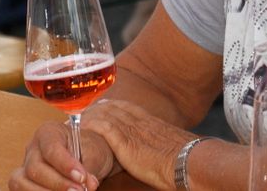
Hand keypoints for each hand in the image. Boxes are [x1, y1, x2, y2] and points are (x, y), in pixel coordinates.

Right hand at [9, 121, 114, 190]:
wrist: (85, 155)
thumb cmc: (87, 150)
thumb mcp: (92, 153)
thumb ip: (87, 169)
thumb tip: (87, 185)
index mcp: (48, 132)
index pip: (51, 148)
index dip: (65, 165)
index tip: (81, 177)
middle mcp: (33, 148)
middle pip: (35, 168)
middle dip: (58, 183)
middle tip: (79, 190)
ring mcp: (25, 166)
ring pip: (22, 183)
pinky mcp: (24, 182)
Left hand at [82, 99, 196, 188]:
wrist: (187, 160)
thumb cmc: (185, 158)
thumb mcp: (173, 146)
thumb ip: (163, 145)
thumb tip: (165, 153)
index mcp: (151, 122)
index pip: (128, 108)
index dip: (114, 106)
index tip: (104, 105)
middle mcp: (140, 121)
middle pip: (114, 109)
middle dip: (98, 109)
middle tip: (86, 111)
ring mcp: (132, 130)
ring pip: (106, 115)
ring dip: (92, 117)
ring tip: (79, 119)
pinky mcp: (125, 142)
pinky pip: (104, 128)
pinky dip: (93, 127)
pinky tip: (83, 128)